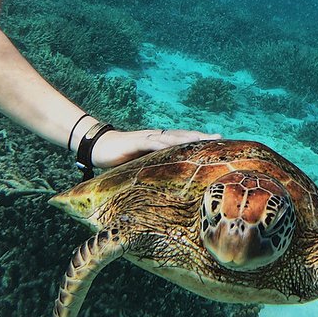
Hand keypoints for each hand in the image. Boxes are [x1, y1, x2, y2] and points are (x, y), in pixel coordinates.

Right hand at [91, 127, 220, 169]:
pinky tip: (175, 145)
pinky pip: (152, 142)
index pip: (184, 140)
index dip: (200, 141)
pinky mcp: (136, 142)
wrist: (98, 147)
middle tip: (219, 137)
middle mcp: (157, 137)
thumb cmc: (121, 157)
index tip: (219, 142)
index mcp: (160, 143)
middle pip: (182, 135)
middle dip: (200, 136)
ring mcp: (147, 138)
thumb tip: (169, 181)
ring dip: (187, 137)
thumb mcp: (142, 165)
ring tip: (203, 139)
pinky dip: (164, 143)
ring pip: (171, 136)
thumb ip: (156, 169)